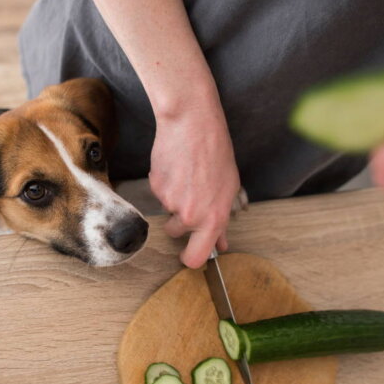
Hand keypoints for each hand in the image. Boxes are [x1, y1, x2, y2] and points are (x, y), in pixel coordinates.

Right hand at [150, 99, 240, 268]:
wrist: (192, 125)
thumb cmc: (217, 153)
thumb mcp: (228, 189)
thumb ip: (222, 221)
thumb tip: (221, 243)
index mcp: (212, 219)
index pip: (195, 257)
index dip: (190, 259)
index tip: (188, 254)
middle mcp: (189, 215)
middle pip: (175, 233)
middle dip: (178, 222)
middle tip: (190, 196)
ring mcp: (169, 202)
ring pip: (166, 210)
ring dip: (173, 199)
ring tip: (186, 176)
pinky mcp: (155, 187)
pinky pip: (158, 192)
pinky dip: (165, 183)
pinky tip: (176, 166)